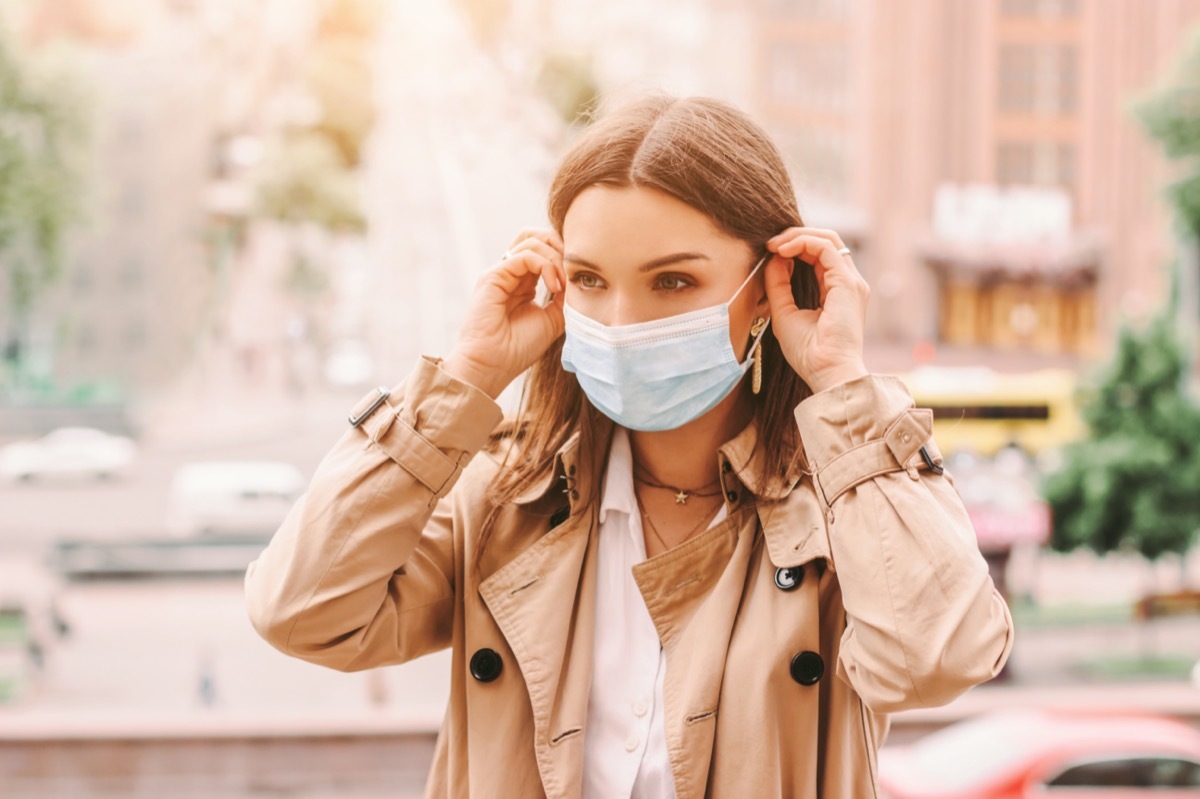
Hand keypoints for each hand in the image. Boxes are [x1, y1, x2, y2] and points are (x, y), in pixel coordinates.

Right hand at [442, 228, 565, 398]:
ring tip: (562, 284)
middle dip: (560, 245)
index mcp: (522, 283)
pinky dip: (545, 265)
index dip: (563, 255)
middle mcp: (510, 274)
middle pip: (535, 236)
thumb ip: (563, 297)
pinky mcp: (493, 276)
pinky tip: (553, 286)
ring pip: (531, 241)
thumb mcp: (552, 319)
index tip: (579, 276)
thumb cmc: (517, 349)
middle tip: (574, 267)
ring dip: (555, 258)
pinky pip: (525, 255)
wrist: (492, 366)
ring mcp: (500, 273)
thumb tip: (578, 278)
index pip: (543, 251)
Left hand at [763, 227, 868, 393]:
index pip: (818, 256)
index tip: (770, 252)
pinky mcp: (847, 282)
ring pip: (828, 238)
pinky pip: (826, 247)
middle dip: (795, 236)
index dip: (794, 248)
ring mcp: (850, 281)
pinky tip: (783, 251)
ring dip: (797, 236)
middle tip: (770, 243)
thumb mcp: (784, 312)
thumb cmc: (809, 353)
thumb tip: (773, 259)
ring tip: (774, 245)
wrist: (826, 372)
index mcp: (836, 291)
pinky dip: (803, 243)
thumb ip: (779, 286)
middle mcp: (847, 282)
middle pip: (825, 242)